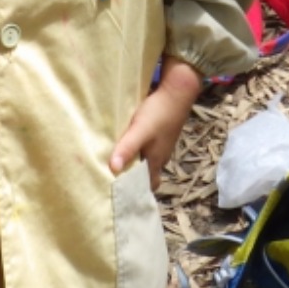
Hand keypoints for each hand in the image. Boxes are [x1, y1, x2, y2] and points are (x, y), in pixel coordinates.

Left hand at [109, 58, 205, 188]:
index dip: (136, 192)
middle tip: (112, 178)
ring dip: (133, 163)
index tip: (119, 194)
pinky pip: (147, 148)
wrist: (177, 92)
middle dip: (132, 178)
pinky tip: (126, 143)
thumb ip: (128, 148)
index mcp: (155, 161)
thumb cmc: (158, 114)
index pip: (147, 185)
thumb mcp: (140, 131)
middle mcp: (160, 156)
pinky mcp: (159, 133)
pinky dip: (137, 150)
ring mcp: (161, 145)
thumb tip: (113, 170)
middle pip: (145, 174)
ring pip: (146, 160)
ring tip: (114, 162)